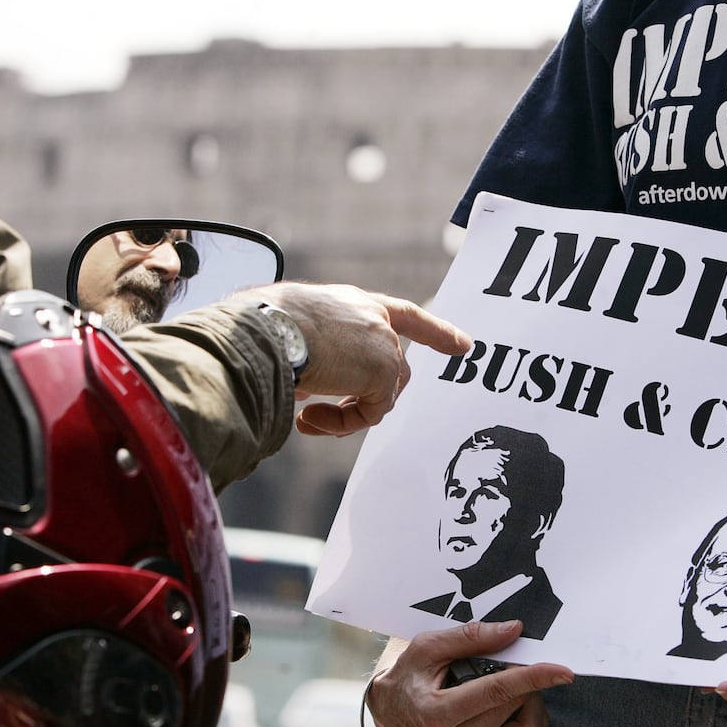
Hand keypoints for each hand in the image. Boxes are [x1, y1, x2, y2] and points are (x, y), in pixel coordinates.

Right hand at [241, 282, 470, 435]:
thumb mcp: (291, 335)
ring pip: (383, 395)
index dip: (435, 331)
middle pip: (394, 369)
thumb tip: (310, 388)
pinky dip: (343, 423)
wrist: (264, 329)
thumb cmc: (261, 327)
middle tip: (319, 419)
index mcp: (351, 303)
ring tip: (308, 417)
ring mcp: (383, 344)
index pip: (403, 314)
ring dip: (346, 415)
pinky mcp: (384, 371)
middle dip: (369, 400)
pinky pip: (371, 413)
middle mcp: (373, 318)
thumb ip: (314, 357)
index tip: (464, 345)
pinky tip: (311, 418)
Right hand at [366, 621, 573, 726]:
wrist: (391, 716)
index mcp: (438, 714)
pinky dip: (526, 726)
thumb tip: (514, 631)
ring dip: (530, 706)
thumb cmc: (408, 677)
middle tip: (509, 667)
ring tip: (511, 692)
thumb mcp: (428, 647)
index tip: (564, 670)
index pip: (498, 692)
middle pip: (516, 707)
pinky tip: (508, 713)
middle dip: (525, 682)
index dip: (534, 677)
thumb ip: (471, 637)